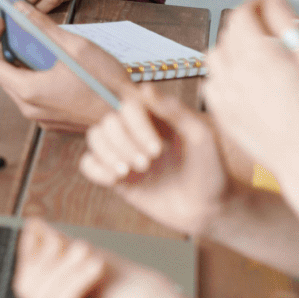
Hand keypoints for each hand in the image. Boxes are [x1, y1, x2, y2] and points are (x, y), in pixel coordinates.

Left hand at [0, 8, 131, 130]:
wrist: (134, 117)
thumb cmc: (107, 84)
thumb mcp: (76, 47)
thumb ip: (43, 27)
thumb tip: (21, 9)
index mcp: (29, 90)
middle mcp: (30, 108)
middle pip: (2, 75)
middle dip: (5, 49)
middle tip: (16, 28)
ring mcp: (41, 118)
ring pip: (18, 86)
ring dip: (21, 63)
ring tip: (37, 43)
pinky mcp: (53, 122)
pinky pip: (34, 97)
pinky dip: (35, 77)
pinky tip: (53, 64)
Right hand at [13, 218, 232, 297]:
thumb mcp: (101, 262)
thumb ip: (65, 248)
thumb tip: (37, 227)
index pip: (31, 275)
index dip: (29, 250)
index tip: (35, 226)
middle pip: (25, 284)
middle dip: (45, 257)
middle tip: (82, 246)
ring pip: (34, 294)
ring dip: (63, 267)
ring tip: (91, 254)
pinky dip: (72, 282)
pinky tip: (94, 269)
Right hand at [80, 87, 229, 236]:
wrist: (208, 210)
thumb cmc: (211, 170)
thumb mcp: (200, 136)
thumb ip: (174, 110)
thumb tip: (145, 87)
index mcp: (155, 118)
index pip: (128, 105)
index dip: (136, 124)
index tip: (159, 147)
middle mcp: (136, 132)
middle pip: (108, 121)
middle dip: (123, 143)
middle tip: (147, 163)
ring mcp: (124, 154)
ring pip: (95, 138)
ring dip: (108, 154)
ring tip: (129, 171)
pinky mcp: (116, 177)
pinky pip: (88, 164)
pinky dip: (95, 169)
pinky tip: (115, 179)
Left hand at [202, 0, 298, 187]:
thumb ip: (288, 22)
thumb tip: (271, 0)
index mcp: (256, 52)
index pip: (241, 13)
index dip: (253, 5)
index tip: (265, 7)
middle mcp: (232, 68)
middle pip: (227, 32)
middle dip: (245, 26)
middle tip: (268, 34)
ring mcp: (221, 90)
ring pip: (215, 55)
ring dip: (231, 49)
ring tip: (255, 58)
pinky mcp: (218, 110)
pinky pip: (211, 81)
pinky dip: (224, 76)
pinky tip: (245, 83)